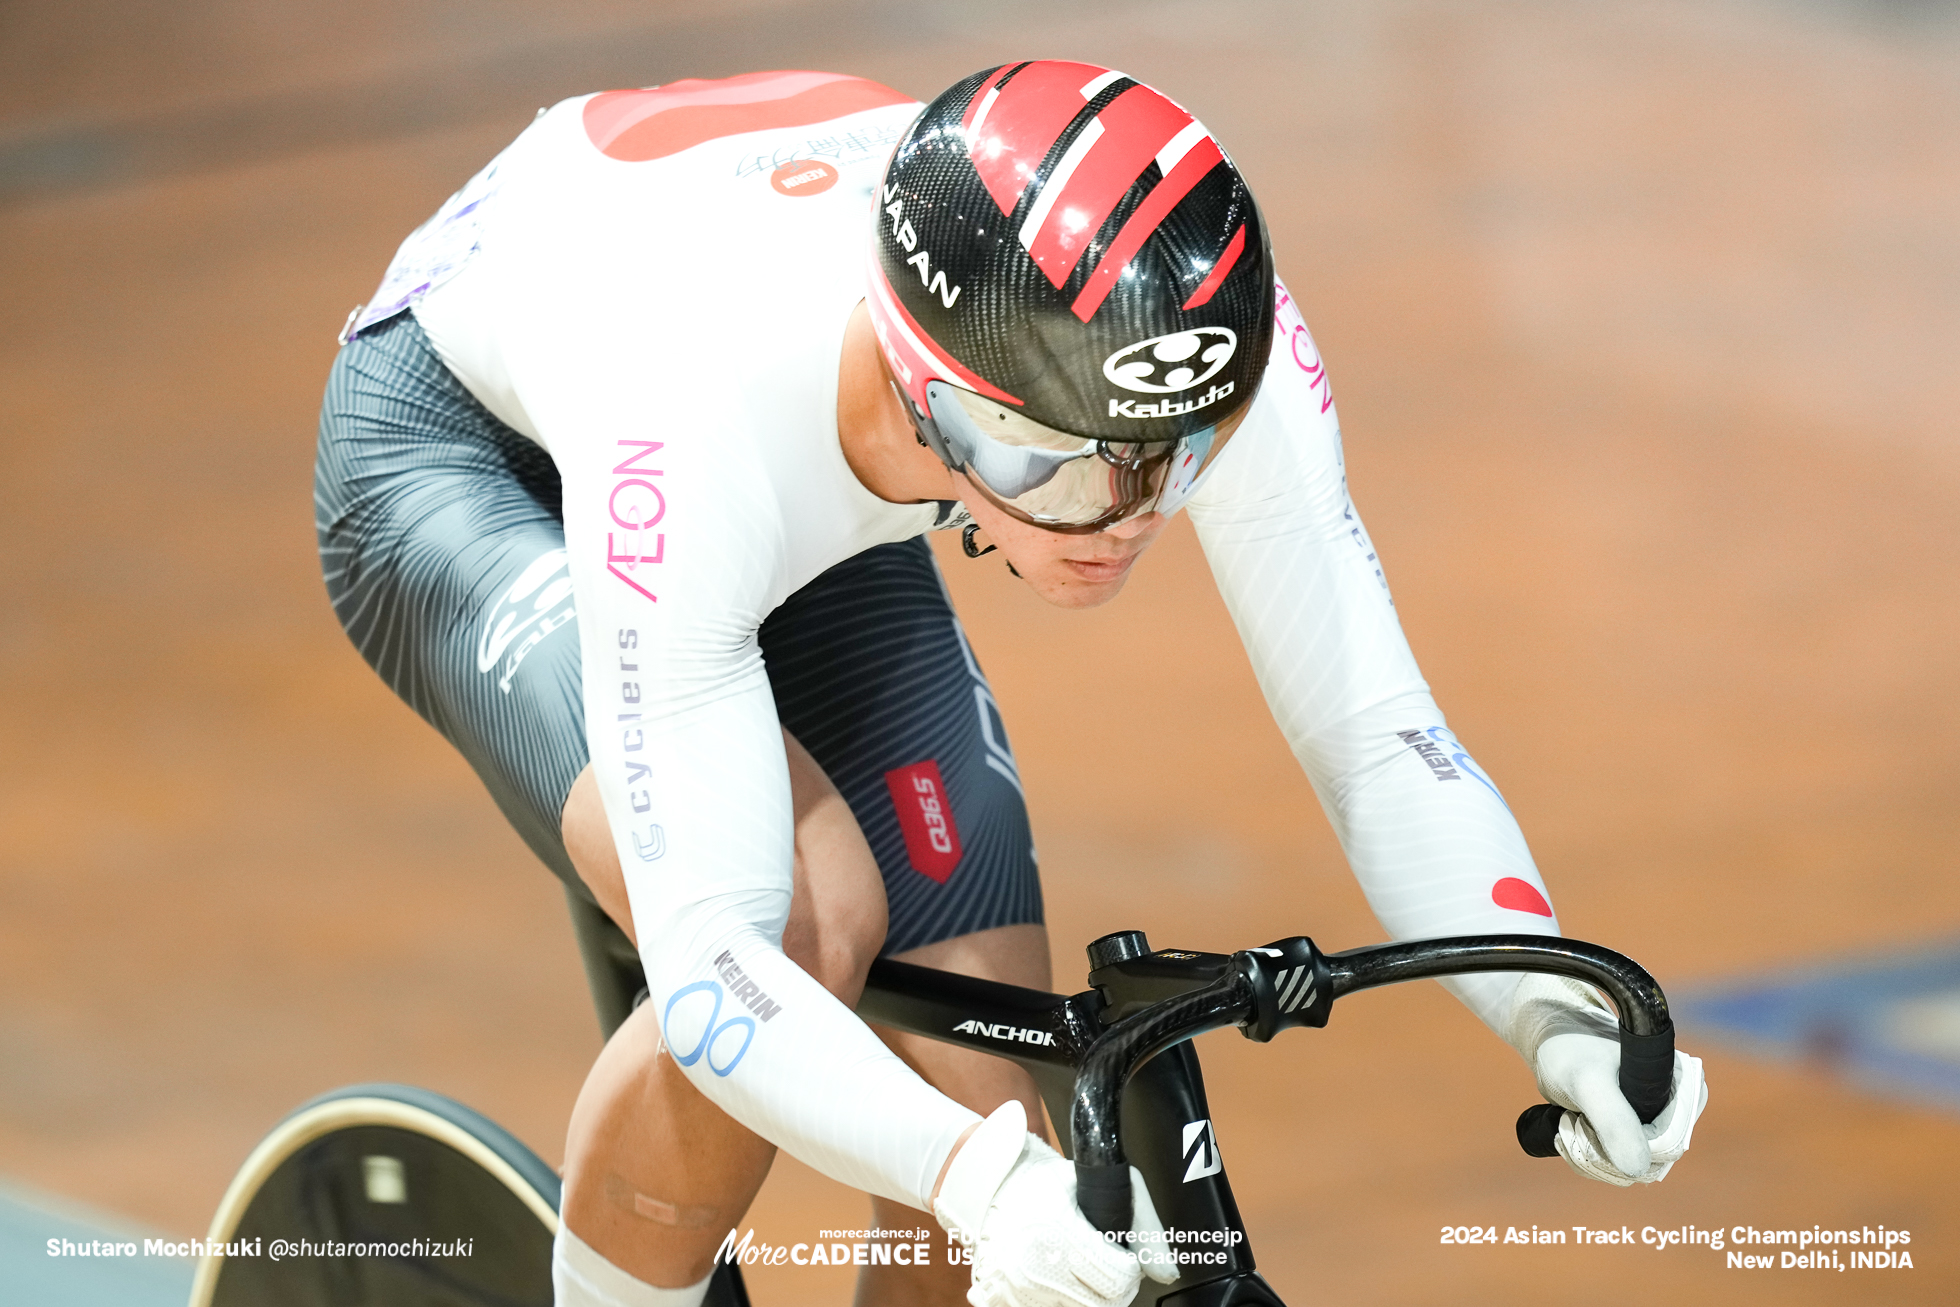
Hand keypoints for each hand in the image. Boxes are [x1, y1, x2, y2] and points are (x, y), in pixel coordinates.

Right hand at [933, 1101, 1178, 1306]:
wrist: (983, 1186)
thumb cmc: (1038, 1180)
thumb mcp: (1094, 1183)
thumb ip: (1142, 1223)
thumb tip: (1167, 1270)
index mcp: (1057, 1235)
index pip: (1119, 1281)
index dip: (1128, 1267)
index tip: (1120, 1254)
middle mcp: (1034, 1269)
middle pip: (1102, 1304)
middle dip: (1111, 1283)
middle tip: (1101, 1260)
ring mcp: (1015, 1290)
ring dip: (1085, 1294)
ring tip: (1075, 1264)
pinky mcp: (1001, 1301)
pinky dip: (1058, 1299)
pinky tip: (1054, 1276)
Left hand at [1506, 974, 1709, 1185]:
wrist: (1547, 1039)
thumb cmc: (1569, 1049)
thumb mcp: (1588, 1082)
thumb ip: (1613, 1121)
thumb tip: (1638, 1170)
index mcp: (1684, 1087)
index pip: (1669, 1145)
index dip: (1626, 1143)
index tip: (1587, 1119)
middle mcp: (1676, 1107)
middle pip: (1649, 1163)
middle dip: (1603, 1151)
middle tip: (1572, 1119)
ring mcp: (1655, 1121)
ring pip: (1630, 1169)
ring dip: (1591, 1155)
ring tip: (1569, 1119)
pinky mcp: (1632, 1131)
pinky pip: (1616, 1165)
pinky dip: (1588, 1156)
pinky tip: (1571, 1128)